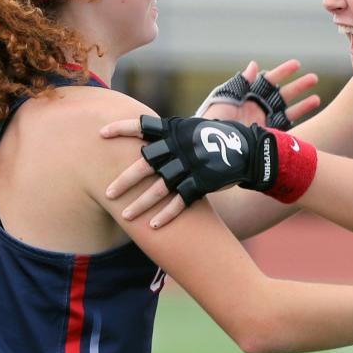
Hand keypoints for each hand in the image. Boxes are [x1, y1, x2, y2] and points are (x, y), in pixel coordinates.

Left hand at [105, 116, 315, 226]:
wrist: (251, 151)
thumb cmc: (223, 138)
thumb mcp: (196, 129)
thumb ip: (174, 135)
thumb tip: (152, 140)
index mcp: (176, 130)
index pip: (143, 126)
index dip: (121, 128)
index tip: (100, 133)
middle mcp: (180, 147)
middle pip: (145, 164)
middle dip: (124, 180)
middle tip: (108, 193)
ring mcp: (191, 166)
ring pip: (160, 187)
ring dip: (141, 204)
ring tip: (126, 217)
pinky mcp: (203, 183)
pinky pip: (180, 201)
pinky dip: (167, 215)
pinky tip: (153, 227)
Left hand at [199, 60, 320, 126]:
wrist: (211, 149)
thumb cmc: (213, 123)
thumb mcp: (224, 99)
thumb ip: (240, 83)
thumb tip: (254, 65)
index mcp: (247, 97)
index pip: (268, 81)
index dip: (282, 72)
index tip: (296, 65)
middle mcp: (258, 108)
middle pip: (282, 94)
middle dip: (298, 86)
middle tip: (314, 78)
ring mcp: (264, 123)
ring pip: (288, 110)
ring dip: (303, 104)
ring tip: (317, 98)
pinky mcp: (268, 137)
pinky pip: (285, 128)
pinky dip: (297, 121)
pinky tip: (308, 117)